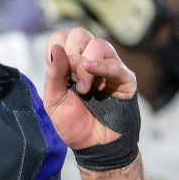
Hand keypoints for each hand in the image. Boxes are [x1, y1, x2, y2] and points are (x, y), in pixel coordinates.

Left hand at [42, 26, 137, 150]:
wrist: (94, 145)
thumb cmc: (74, 124)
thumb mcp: (54, 101)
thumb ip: (53, 75)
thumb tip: (56, 48)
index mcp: (70, 64)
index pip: (61, 37)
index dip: (57, 51)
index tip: (59, 74)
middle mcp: (90, 61)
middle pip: (80, 34)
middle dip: (71, 56)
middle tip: (72, 81)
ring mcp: (109, 67)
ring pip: (98, 44)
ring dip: (86, 67)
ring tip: (84, 90)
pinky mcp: (125, 79)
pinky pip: (115, 64)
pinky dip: (102, 67)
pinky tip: (92, 76)